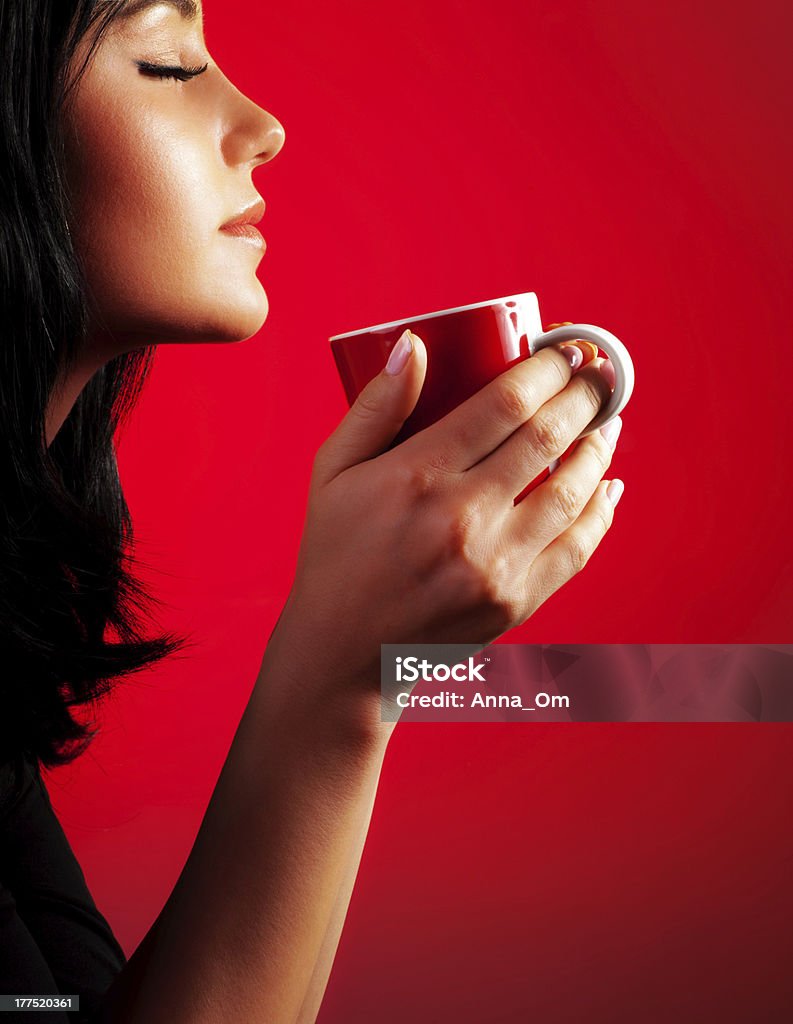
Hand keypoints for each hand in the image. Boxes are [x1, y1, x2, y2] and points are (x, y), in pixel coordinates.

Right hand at [264, 327, 622, 724]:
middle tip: (597, 376)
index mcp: (415, 477)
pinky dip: (600, 512)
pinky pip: (577, 548)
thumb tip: (416, 344)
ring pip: (573, 490)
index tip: (564, 350)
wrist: (344, 654)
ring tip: (607, 423)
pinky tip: (608, 486)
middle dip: (583, 396)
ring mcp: (494, 565)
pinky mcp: (515, 602)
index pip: (503, 404)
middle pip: (547, 437)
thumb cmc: (336, 555)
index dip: (546, 369)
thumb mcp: (333, 473)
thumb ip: (376, 406)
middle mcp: (461, 519)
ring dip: (599, 447)